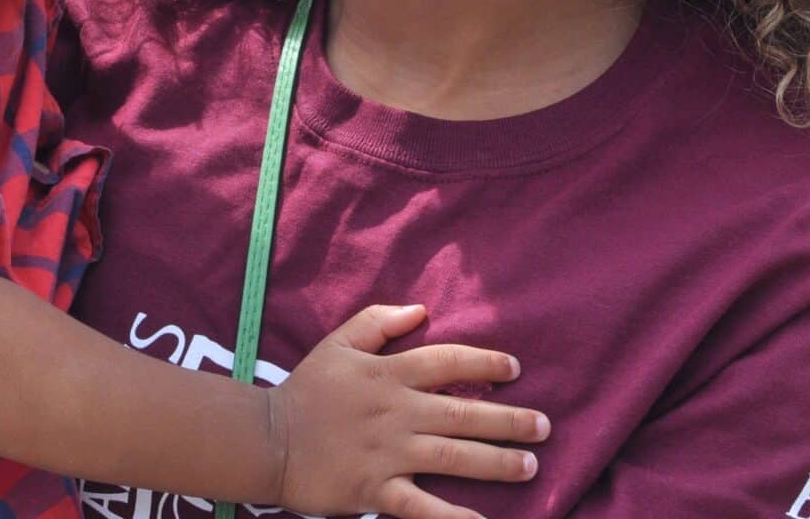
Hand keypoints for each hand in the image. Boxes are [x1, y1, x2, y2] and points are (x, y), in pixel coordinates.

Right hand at [270, 304, 547, 518]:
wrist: (265, 440)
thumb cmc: (305, 390)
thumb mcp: (338, 344)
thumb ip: (378, 323)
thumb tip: (421, 310)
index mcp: (387, 374)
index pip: (447, 361)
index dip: (485, 363)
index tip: (515, 368)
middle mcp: (395, 412)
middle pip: (462, 413)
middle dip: (508, 420)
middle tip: (545, 426)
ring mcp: (387, 454)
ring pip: (452, 457)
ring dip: (496, 462)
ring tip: (530, 466)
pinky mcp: (375, 491)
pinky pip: (422, 508)